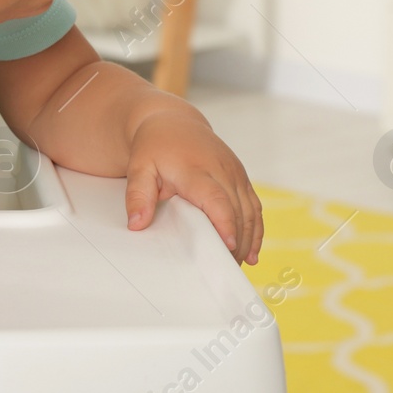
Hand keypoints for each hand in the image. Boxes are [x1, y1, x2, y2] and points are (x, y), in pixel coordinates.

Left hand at [123, 110, 263, 264]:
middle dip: (237, 242)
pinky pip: (254, 206)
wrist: (172, 122)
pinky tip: (251, 252)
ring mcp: (235, 173)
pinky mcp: (241, 177)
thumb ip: (137, 196)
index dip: (226, 223)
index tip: (229, 247)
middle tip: (226, 271)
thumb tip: (136, 224)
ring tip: (237, 266)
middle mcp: (222, 170)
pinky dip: (256, 230)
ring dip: (248, 240)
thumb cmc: (154, 147)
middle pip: (238, 211)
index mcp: (196, 169)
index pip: (217, 199)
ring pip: (250, 211)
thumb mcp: (138, 168)